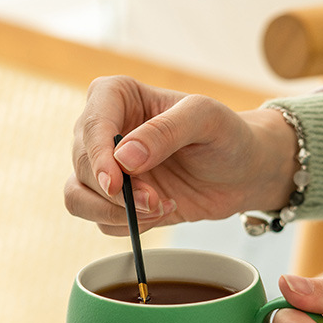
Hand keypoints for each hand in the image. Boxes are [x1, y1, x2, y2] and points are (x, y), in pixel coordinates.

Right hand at [64, 76, 296, 234]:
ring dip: (116, 214)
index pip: (91, 124)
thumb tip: (124, 157)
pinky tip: (162, 211)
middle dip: (116, 193)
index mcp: (116, 96)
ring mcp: (106, 168)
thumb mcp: (206, 119)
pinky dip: (129, 226)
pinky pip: (101, 222)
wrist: (243, 172)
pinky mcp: (115, 200)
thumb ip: (166, 131)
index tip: (116, 183)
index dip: (97, 157)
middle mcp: (103, 131)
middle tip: (155, 202)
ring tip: (159, 208)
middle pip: (82, 166)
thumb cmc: (227, 135)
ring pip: (79, 198)